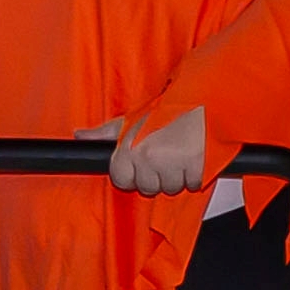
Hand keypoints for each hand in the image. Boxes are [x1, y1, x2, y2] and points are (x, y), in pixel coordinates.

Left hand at [85, 106, 209, 194]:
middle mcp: (148, 158)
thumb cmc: (172, 110)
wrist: (209, 101)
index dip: (132, 173)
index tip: (142, 161)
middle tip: (166, 153)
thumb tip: (80, 136)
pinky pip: (192, 185)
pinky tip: (195, 157)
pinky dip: (196, 175)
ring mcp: (172, 166)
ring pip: (170, 188)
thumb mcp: (133, 118)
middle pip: (147, 187)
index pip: (121, 180)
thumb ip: (105, 132)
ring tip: (181, 153)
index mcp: (130, 147)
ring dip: (177, 176)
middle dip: (157, 175)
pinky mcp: (196, 171)